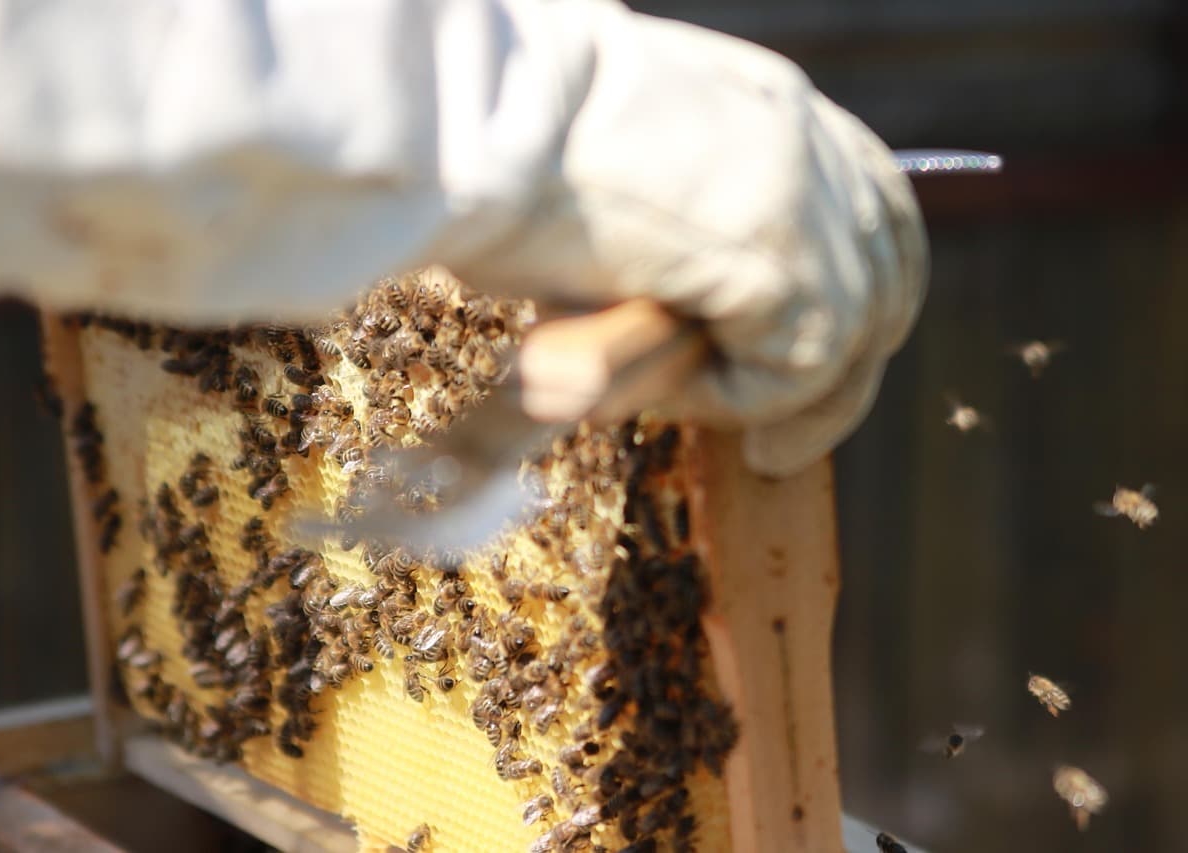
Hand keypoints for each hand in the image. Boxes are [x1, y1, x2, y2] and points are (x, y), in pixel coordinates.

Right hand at [450, 7, 926, 476]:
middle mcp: (809, 143)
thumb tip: (689, 309)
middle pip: (886, 277)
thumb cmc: (502, 152)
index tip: (814, 366)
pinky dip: (728, 398)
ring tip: (663, 395)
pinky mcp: (786, 260)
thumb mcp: (626, 178)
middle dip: (841, 379)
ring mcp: (807, 198)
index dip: (854, 297)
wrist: (468, 121)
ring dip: (754, 391)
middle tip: (777, 452)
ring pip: (840, 339)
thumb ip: (689, 230)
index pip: (867, 209)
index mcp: (773, 112)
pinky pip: (792, 370)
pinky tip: (654, 378)